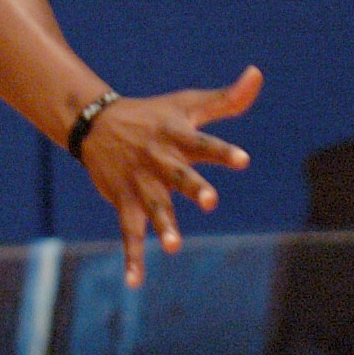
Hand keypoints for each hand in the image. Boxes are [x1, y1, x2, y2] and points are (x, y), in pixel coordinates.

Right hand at [79, 66, 261, 286]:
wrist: (96, 123)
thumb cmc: (154, 115)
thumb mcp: (188, 103)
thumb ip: (227, 99)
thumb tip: (257, 73)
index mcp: (176, 134)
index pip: (203, 143)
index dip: (223, 152)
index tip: (244, 160)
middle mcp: (158, 158)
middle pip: (178, 175)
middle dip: (193, 188)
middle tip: (210, 201)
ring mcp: (140, 182)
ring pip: (153, 206)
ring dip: (162, 225)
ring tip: (174, 247)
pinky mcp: (123, 201)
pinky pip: (128, 232)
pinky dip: (131, 257)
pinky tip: (135, 281)